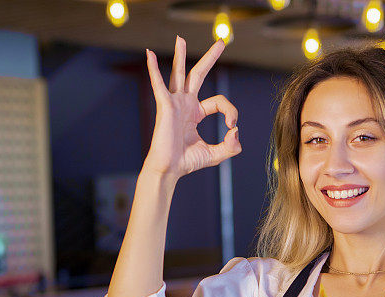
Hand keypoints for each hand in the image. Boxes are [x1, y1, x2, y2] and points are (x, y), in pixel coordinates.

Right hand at [143, 36, 241, 181]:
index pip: (219, 102)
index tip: (232, 127)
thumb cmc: (186, 162)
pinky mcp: (165, 106)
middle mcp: (184, 104)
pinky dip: (153, 69)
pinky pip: (159, 84)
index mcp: (195, 112)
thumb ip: (231, 146)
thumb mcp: (215, 154)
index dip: (231, 111)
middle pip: (197, 75)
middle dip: (210, 58)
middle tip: (221, 42)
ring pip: (178, 74)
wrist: (169, 170)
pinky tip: (149, 54)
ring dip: (180, 55)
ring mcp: (174, 103)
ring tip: (181, 39)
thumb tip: (236, 132)